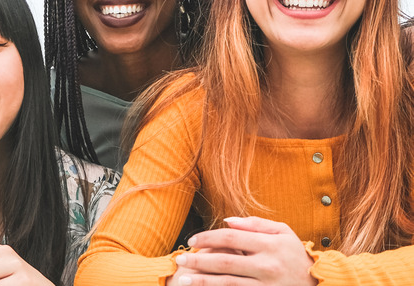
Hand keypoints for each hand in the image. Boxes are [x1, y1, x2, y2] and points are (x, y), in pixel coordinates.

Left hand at [171, 217, 316, 285]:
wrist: (320, 283)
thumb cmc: (296, 255)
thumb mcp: (283, 232)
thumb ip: (255, 224)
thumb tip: (226, 220)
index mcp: (270, 245)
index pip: (231, 237)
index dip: (208, 237)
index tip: (192, 240)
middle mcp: (268, 266)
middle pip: (225, 261)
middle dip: (198, 260)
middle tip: (180, 258)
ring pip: (227, 283)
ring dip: (202, 281)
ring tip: (183, 279)